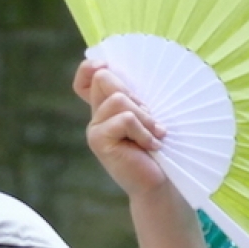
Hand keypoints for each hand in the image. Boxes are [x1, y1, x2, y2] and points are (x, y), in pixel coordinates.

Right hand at [74, 60, 168, 200]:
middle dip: (134, 92)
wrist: (161, 182)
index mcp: (107, 107)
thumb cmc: (162, 147)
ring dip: (145, 117)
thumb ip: (138, 97)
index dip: (89, 68)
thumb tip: (130, 76)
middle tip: (150, 117)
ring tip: (154, 135)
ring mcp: (94, 128)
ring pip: (119, 99)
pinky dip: (144, 131)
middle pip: (103, 78)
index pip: (86, 80)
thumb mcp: (150, 116)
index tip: (104, 65)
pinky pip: (125, 119)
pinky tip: (151, 146)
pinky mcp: (98, 140)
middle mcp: (97, 115)